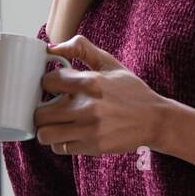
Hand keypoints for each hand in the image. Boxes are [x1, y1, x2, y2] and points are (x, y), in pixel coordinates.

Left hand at [36, 34, 169, 156]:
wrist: (154, 119)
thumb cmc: (130, 90)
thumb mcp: (110, 63)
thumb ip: (82, 49)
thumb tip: (52, 47)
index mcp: (91, 83)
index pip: (48, 82)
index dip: (48, 83)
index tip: (55, 86)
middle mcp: (88, 107)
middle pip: (40, 113)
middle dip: (42, 108)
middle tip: (51, 106)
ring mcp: (89, 130)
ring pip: (45, 134)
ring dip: (47, 128)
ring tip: (56, 123)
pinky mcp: (92, 147)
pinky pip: (59, 148)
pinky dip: (60, 142)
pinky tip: (69, 133)